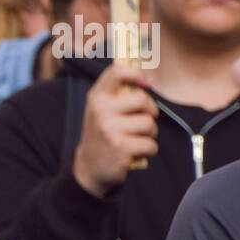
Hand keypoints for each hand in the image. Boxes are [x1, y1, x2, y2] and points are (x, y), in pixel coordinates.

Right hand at [71, 63, 158, 197]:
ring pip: (149, 125)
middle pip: (143, 100)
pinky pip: (150, 145)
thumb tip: (146, 78)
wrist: (89, 167)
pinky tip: (134, 153)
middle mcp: (101, 112)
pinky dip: (147, 151)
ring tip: (134, 139)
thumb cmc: (102, 133)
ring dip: (149, 134)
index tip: (146, 83)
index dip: (136, 73)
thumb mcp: (101, 109)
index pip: (116, 72)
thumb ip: (117, 92)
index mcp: (97, 98)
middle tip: (141, 121)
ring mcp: (110, 131)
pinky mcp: (121, 150)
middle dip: (150, 112)